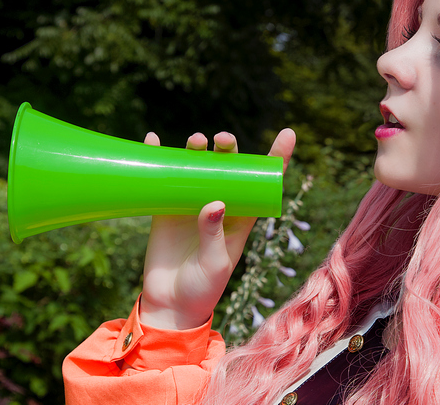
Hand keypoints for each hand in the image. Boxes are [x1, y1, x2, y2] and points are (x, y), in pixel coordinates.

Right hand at [139, 129, 295, 329]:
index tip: (288, 134)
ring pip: (196, 166)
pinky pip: (162, 178)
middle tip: (223, 140)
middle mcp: (219, 205)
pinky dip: (156, 157)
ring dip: (196, 148)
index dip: (277, 156)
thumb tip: (214, 203)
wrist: (169, 305)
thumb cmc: (203, 289)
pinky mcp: (164, 209)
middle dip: (229, 148)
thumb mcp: (215, 264)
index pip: (264, 182)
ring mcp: (190, 204)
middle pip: (228, 166)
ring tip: (197, 141)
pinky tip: (151, 139)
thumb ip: (214, 234)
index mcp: (242, 216)